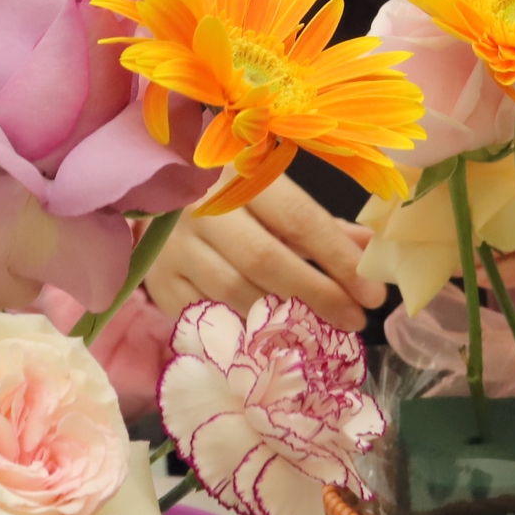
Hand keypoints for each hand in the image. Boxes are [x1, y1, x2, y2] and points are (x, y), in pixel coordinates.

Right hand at [140, 174, 390, 331]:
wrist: (141, 190)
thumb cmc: (226, 193)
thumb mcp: (272, 193)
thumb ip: (319, 224)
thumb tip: (369, 253)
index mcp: (239, 174)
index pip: (297, 219)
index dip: (338, 258)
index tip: (373, 293)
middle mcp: (202, 209)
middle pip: (266, 260)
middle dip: (318, 295)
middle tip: (354, 320)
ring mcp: (175, 249)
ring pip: (235, 292)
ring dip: (283, 319)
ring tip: (319, 333)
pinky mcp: (160, 283)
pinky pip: (209, 315)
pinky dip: (244, 331)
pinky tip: (271, 340)